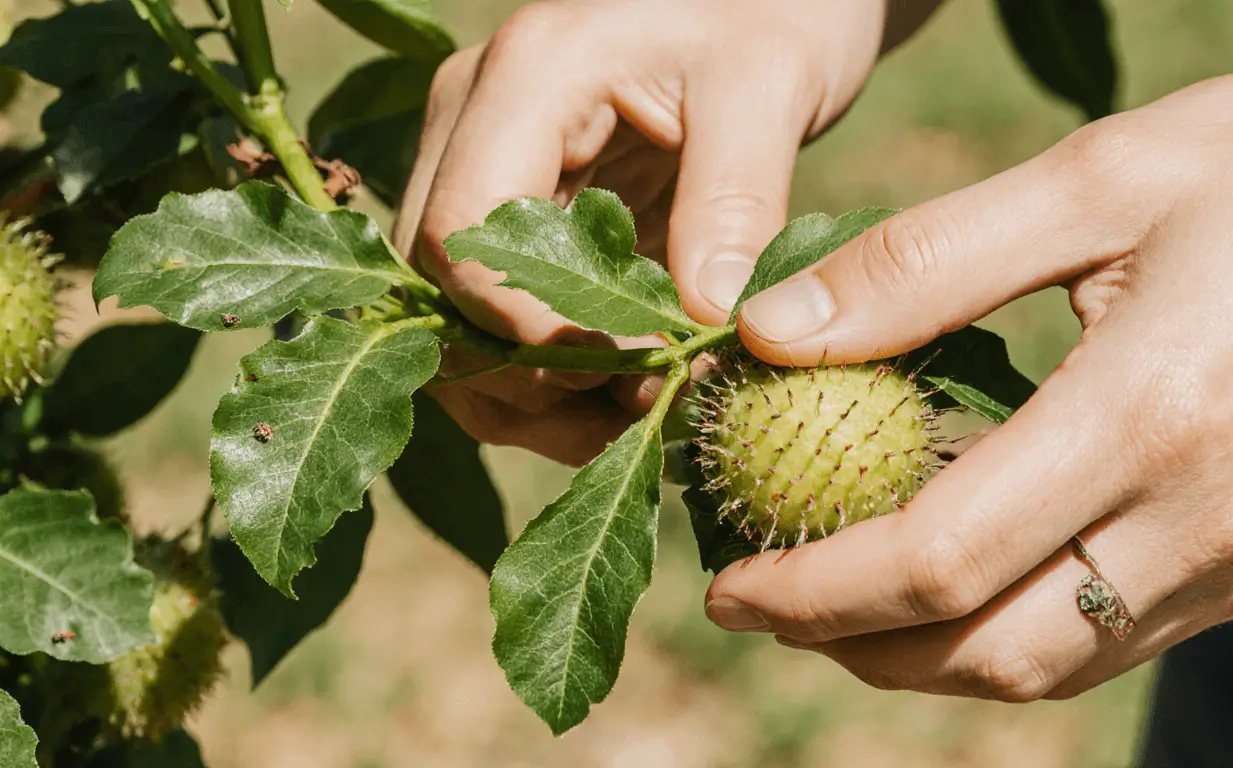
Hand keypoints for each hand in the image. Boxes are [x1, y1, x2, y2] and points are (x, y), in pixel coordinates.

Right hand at [395, 0, 936, 464]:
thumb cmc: (771, 13)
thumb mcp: (770, 88)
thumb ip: (734, 201)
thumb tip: (706, 325)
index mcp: (526, 77)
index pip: (461, 233)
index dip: (528, 333)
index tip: (637, 373)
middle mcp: (474, 120)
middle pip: (437, 291)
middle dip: (524, 379)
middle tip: (637, 413)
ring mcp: (484, 165)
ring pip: (452, 319)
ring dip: (528, 396)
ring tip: (633, 421)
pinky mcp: (516, 210)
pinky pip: (495, 316)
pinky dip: (548, 377)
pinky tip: (622, 400)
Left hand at [703, 59, 1232, 701]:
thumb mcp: (1097, 177)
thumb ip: (922, 266)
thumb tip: (773, 333)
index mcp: (1148, 417)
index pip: (937, 561)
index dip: (814, 591)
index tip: (731, 584)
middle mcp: (1203, 520)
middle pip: (989, 653)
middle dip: (852, 648)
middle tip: (764, 599)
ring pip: (1054, 665)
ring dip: (928, 655)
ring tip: (841, 598)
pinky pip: (1118, 635)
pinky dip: (1015, 630)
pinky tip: (963, 577)